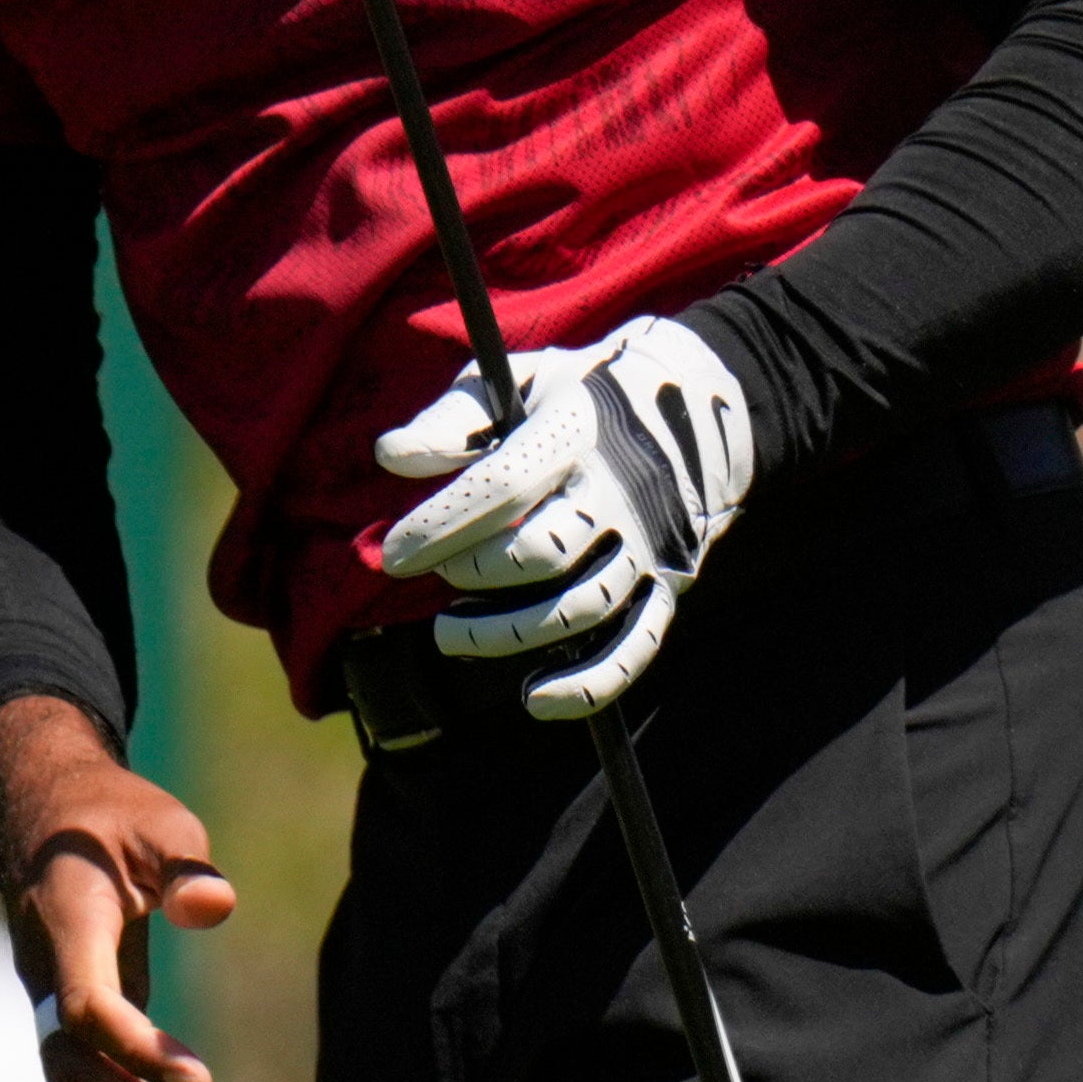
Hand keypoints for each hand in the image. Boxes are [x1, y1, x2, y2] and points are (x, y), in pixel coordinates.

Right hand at [0, 698, 234, 1081]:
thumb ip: (183, 862)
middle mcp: (47, 973)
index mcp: (67, 923)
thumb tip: (214, 907)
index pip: (86, 1008)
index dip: (138, 1049)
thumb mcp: (158, 820)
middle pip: (70, 1066)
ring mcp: (51, 1001)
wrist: (42, 817)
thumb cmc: (111, 817)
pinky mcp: (70, 1020)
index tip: (203, 1078)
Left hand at [371, 316, 756, 719]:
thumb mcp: (516, 382)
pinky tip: (534, 699)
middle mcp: (620, 491)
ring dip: (507, 635)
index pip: (504, 485)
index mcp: (576, 431)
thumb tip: (390, 456)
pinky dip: (588, 685)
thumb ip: (453, 420)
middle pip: (542, 553)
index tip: (397, 553)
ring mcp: (648, 542)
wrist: (692, 404)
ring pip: (579, 609)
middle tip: (436, 574)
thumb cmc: (574, 397)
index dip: (444, 524)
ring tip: (450, 634)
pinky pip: (635, 647)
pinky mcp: (667, 583)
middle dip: (474, 574)